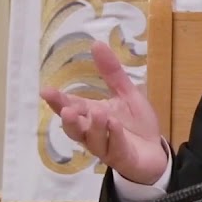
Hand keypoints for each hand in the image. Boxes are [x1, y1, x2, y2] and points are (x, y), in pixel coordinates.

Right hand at [40, 40, 167, 184]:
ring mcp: (106, 147)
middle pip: (74, 127)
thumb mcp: (126, 94)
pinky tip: (115, 125)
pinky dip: (114, 136)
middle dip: (68, 118)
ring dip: (94, 126)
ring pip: (93, 140)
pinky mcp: (121, 157)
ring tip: (97, 112)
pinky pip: (115, 147)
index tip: (45, 91)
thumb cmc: (136, 124)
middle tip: (65, 108)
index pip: (71, 106)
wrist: (155, 152)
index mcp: (92, 115)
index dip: (58, 101)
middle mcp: (93, 132)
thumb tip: (96, 43)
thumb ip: (112, 72)